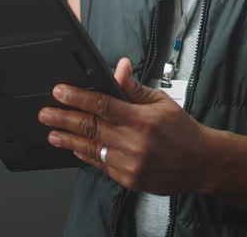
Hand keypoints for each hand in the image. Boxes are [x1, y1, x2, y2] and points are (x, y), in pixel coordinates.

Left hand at [38, 57, 216, 194]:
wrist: (201, 163)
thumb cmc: (182, 130)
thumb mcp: (161, 102)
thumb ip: (134, 88)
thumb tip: (119, 66)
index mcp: (141, 120)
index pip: (102, 105)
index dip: (77, 97)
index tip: (59, 92)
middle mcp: (133, 143)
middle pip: (90, 127)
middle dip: (64, 119)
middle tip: (45, 114)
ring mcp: (129, 164)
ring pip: (91, 149)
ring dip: (69, 140)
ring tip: (52, 134)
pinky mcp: (128, 179)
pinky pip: (101, 165)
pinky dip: (87, 155)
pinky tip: (75, 149)